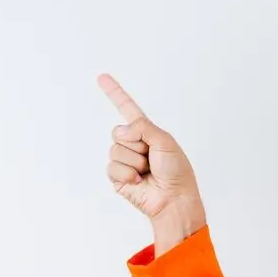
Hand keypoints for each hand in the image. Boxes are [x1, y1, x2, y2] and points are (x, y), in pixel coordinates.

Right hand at [98, 73, 205, 252]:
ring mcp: (124, 159)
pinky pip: (112, 167)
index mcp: (146, 132)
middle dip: (137, 144)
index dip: (115, 93)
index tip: (102, 77)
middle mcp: (133, 143)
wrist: (174, 199)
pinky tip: (139, 181)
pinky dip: (128, 174)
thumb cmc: (176, 171)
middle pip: (118, 131)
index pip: (127, 108)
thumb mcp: (165, 141)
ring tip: (147, 171)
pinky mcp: (117, 176)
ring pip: (115, 150)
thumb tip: (120, 131)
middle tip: (152, 158)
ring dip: (134, 161)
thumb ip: (143, 128)